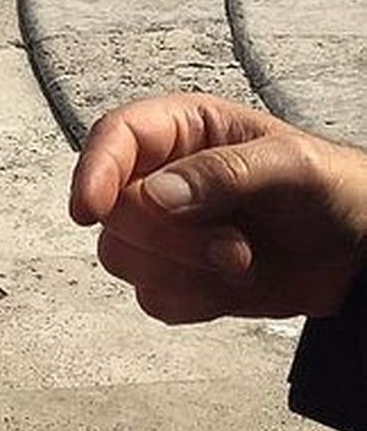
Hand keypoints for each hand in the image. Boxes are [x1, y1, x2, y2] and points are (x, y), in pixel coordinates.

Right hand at [70, 94, 366, 322]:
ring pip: (123, 256)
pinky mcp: (179, 276)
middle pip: (115, 210)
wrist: (362, 251)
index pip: (115, 138)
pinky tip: (233, 284)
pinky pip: (152, 298)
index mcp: (184, 130)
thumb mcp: (292, 165)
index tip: (90, 208)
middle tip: (232, 245)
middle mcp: (164, 176)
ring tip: (241, 260)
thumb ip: (223, 172)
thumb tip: (157, 195)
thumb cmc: (336, 189)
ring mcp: (167, 230)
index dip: (94, 170)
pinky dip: (194, 301)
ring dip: (185, 271)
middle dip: (171, 238)